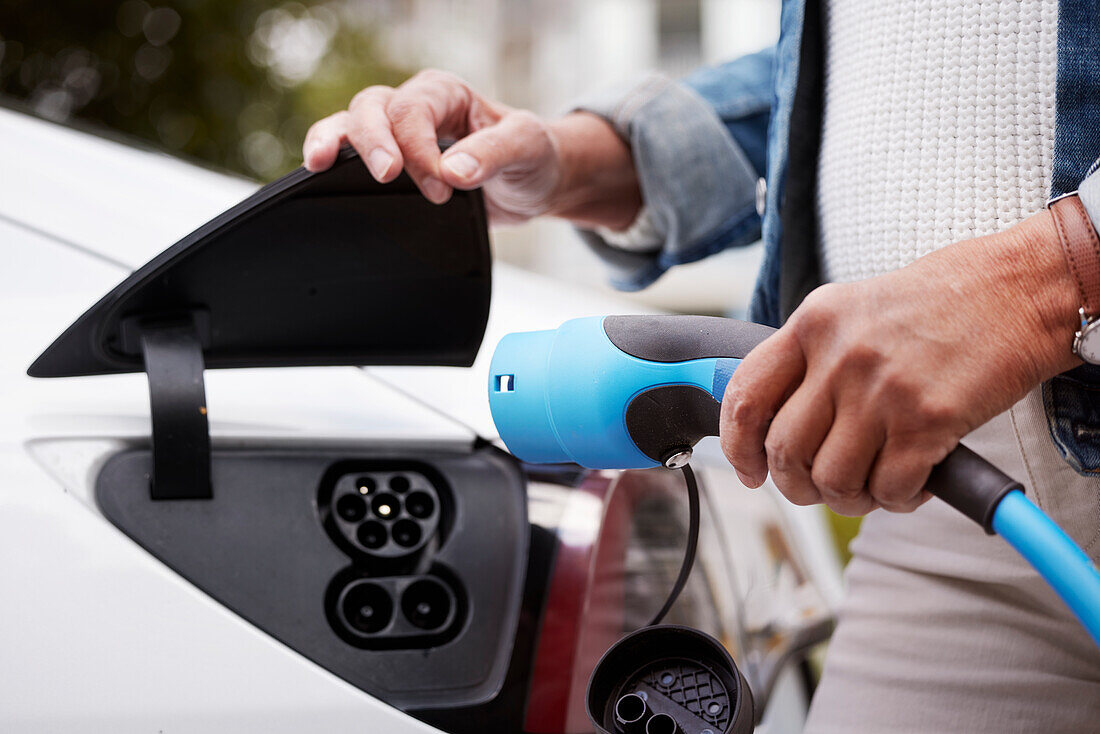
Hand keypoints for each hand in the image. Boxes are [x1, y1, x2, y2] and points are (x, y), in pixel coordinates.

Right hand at [302, 69, 640, 227]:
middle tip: (387, 175)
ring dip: (333, 143)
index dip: (420, 149)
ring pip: (349, 125)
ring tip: (319, 165)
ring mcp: (397, 136)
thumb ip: (493, 155)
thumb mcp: (527, 149)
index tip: (444, 185)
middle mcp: (415, 107)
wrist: (533, 183)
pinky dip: (331, 165)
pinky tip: (318, 177)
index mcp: (447, 94)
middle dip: (372, 141)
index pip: (414, 111)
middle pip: (372, 109)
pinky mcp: (389, 165)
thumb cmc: (531, 157)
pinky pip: (348, 158)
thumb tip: (455, 171)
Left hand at [719, 212, 1079, 515]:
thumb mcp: (853, 309)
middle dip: (798, 486)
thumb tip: (770, 420)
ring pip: (831, 479)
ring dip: (848, 499)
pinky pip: (887, 489)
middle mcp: (838, 356)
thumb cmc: (938, 304)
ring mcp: (881, 389)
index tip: (749, 471)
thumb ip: (809, 357)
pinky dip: (896, 500)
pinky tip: (913, 483)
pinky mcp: (926, 421)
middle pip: (784, 451)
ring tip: (872, 487)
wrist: (1018, 289)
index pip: (745, 395)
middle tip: (821, 488)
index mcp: (812, 323)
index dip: (738, 446)